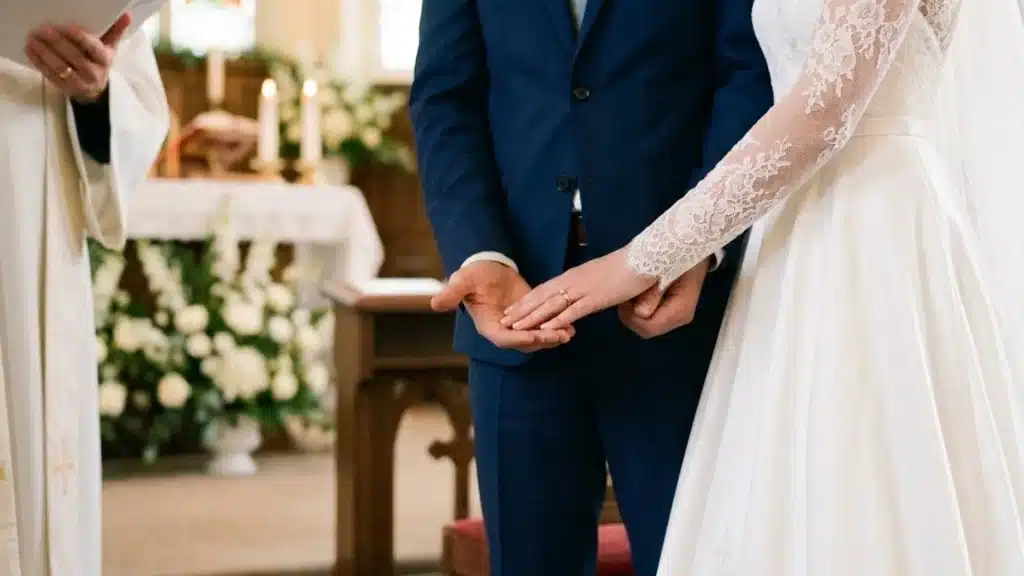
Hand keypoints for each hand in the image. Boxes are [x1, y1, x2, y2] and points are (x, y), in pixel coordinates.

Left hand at [25, 13, 132, 103]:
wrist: (95, 90)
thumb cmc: (100, 63)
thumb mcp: (110, 48)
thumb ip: (115, 31)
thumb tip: (126, 15)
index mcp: (105, 60)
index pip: (92, 47)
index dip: (79, 37)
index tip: (66, 27)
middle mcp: (93, 73)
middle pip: (74, 56)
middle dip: (57, 43)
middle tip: (43, 30)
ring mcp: (79, 82)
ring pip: (61, 67)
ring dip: (45, 52)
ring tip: (33, 39)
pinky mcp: (65, 88)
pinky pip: (50, 74)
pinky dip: (38, 62)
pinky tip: (30, 50)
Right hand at [431, 260, 573, 351]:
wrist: (488, 267)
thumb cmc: (474, 274)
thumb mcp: (463, 280)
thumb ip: (452, 293)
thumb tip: (435, 304)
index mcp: (487, 325)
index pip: (504, 339)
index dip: (519, 339)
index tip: (535, 337)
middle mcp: (504, 331)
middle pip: (524, 343)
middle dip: (542, 340)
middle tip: (560, 336)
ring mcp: (518, 327)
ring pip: (536, 338)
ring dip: (552, 337)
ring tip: (569, 332)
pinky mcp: (530, 318)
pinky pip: (543, 327)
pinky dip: (556, 328)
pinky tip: (571, 325)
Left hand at [501, 247, 656, 330]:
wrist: (644, 258)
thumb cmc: (626, 268)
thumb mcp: (600, 278)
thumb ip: (588, 288)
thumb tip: (583, 298)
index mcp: (573, 276)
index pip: (544, 289)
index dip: (527, 300)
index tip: (512, 310)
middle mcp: (573, 281)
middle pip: (542, 297)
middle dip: (522, 310)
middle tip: (504, 321)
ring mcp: (584, 289)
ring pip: (552, 305)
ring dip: (532, 317)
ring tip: (516, 328)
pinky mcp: (596, 297)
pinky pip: (573, 310)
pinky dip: (558, 320)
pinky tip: (546, 328)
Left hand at [617, 258, 708, 338]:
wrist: (693, 250)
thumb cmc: (679, 257)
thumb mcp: (665, 272)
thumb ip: (654, 292)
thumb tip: (640, 312)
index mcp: (681, 310)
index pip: (650, 327)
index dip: (632, 316)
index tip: (625, 298)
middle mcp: (679, 318)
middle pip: (646, 329)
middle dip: (631, 315)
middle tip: (626, 294)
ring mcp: (675, 317)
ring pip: (646, 325)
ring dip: (634, 312)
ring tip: (632, 292)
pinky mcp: (670, 312)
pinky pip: (650, 318)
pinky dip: (639, 308)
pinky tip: (638, 293)